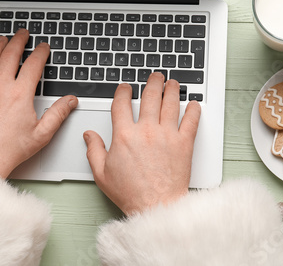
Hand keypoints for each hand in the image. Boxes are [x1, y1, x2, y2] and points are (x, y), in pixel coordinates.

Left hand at [0, 29, 77, 178]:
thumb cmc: (8, 150)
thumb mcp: (41, 134)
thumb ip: (58, 114)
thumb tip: (70, 101)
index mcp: (19, 94)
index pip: (33, 64)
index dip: (40, 52)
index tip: (43, 47)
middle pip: (10, 54)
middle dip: (19, 40)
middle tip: (23, 33)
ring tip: (3, 39)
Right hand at [84, 73, 200, 215]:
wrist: (156, 206)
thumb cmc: (131, 192)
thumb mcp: (102, 173)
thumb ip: (94, 150)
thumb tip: (89, 135)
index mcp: (124, 135)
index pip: (122, 103)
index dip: (123, 91)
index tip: (125, 88)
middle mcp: (146, 131)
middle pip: (150, 96)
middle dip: (152, 82)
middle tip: (155, 77)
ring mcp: (167, 135)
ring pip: (170, 103)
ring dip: (172, 89)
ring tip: (172, 83)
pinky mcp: (184, 143)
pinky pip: (191, 120)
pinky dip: (194, 110)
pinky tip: (193, 104)